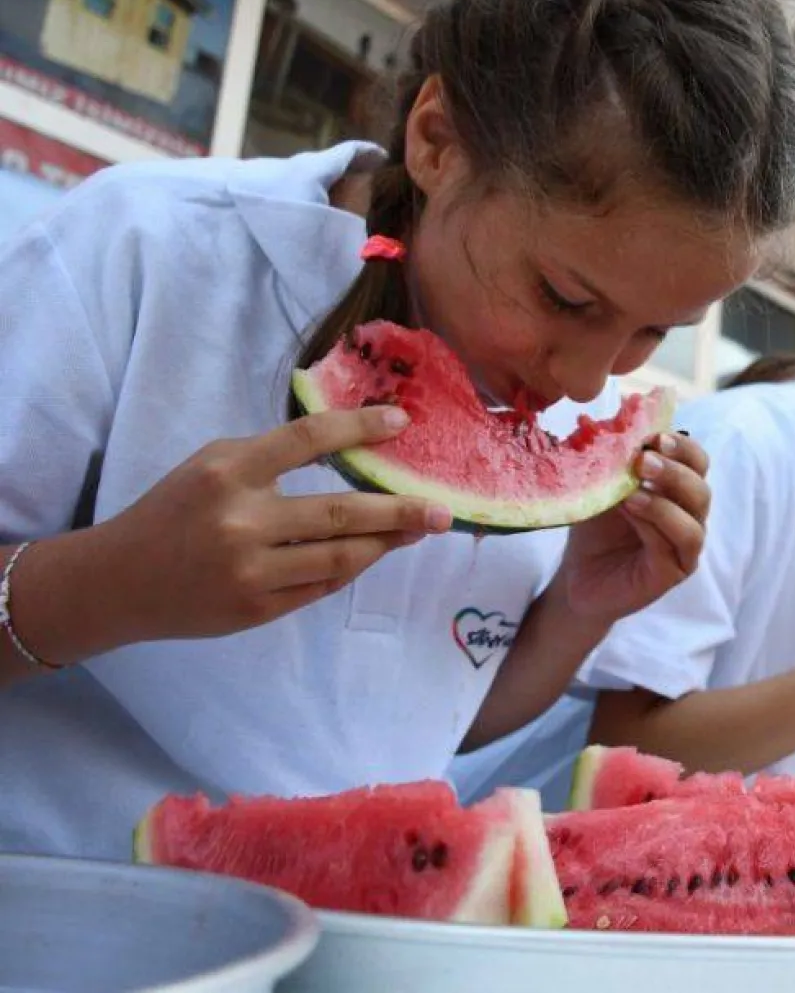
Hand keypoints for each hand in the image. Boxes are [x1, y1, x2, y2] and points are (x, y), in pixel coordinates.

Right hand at [92, 406, 449, 641]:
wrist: (118, 582)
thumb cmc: (174, 512)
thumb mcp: (212, 466)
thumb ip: (271, 458)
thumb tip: (350, 452)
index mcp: (228, 472)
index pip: (307, 440)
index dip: (359, 427)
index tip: (401, 421)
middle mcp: (242, 522)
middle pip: (341, 513)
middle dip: (399, 511)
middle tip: (441, 510)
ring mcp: (251, 571)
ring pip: (340, 556)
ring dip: (386, 543)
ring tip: (418, 530)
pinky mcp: (256, 609)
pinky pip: (321, 584)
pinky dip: (351, 567)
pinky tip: (373, 553)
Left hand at [553, 432, 709, 628]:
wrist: (577, 578)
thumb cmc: (596, 530)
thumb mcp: (602, 488)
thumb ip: (610, 460)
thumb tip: (597, 422)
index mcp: (678, 491)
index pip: (697, 463)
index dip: (683, 447)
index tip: (655, 436)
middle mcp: (689, 518)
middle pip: (701, 490)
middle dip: (675, 471)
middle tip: (644, 460)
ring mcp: (684, 549)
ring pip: (693, 520)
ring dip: (665, 500)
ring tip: (633, 490)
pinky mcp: (671, 573)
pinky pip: (672, 546)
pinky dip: (653, 524)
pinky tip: (630, 510)